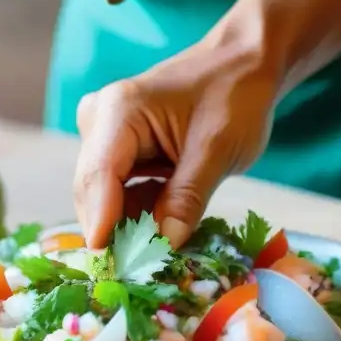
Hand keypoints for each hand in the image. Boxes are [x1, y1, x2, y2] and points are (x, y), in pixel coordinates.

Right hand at [74, 39, 280, 248]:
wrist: (245, 64)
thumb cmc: (235, 95)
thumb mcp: (218, 149)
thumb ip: (187, 197)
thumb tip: (164, 245)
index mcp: (119, 113)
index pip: (98, 179)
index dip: (103, 227)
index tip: (113, 269)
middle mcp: (101, 123)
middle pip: (94, 193)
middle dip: (116, 235)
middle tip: (140, 276)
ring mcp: (108, 138)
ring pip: (107, 199)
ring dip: (130, 230)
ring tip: (157, 260)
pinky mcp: (122, 153)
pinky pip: (123, 195)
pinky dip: (141, 217)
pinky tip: (164, 235)